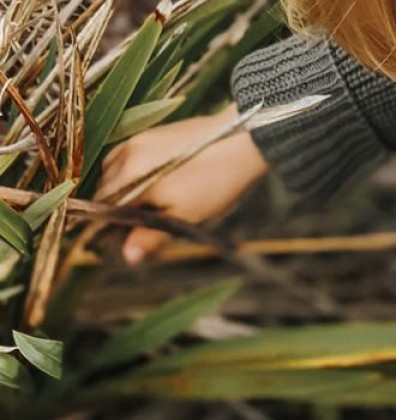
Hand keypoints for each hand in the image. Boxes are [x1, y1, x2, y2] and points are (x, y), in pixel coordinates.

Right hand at [96, 104, 266, 263]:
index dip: (108, 225)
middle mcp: (127, 154)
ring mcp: (136, 140)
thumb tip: (129, 257)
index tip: (119, 239)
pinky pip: (124, 154)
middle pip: (104, 186)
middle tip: (132, 228)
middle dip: (112, 208)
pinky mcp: (148, 133)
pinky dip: (126, 171)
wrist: (238, 142)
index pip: (103, 206)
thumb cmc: (213, 184)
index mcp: (132, 177)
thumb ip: (151, 235)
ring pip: (111, 168)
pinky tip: (144, 184)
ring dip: (117, 188)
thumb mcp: (183, 217)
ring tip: (139, 207)